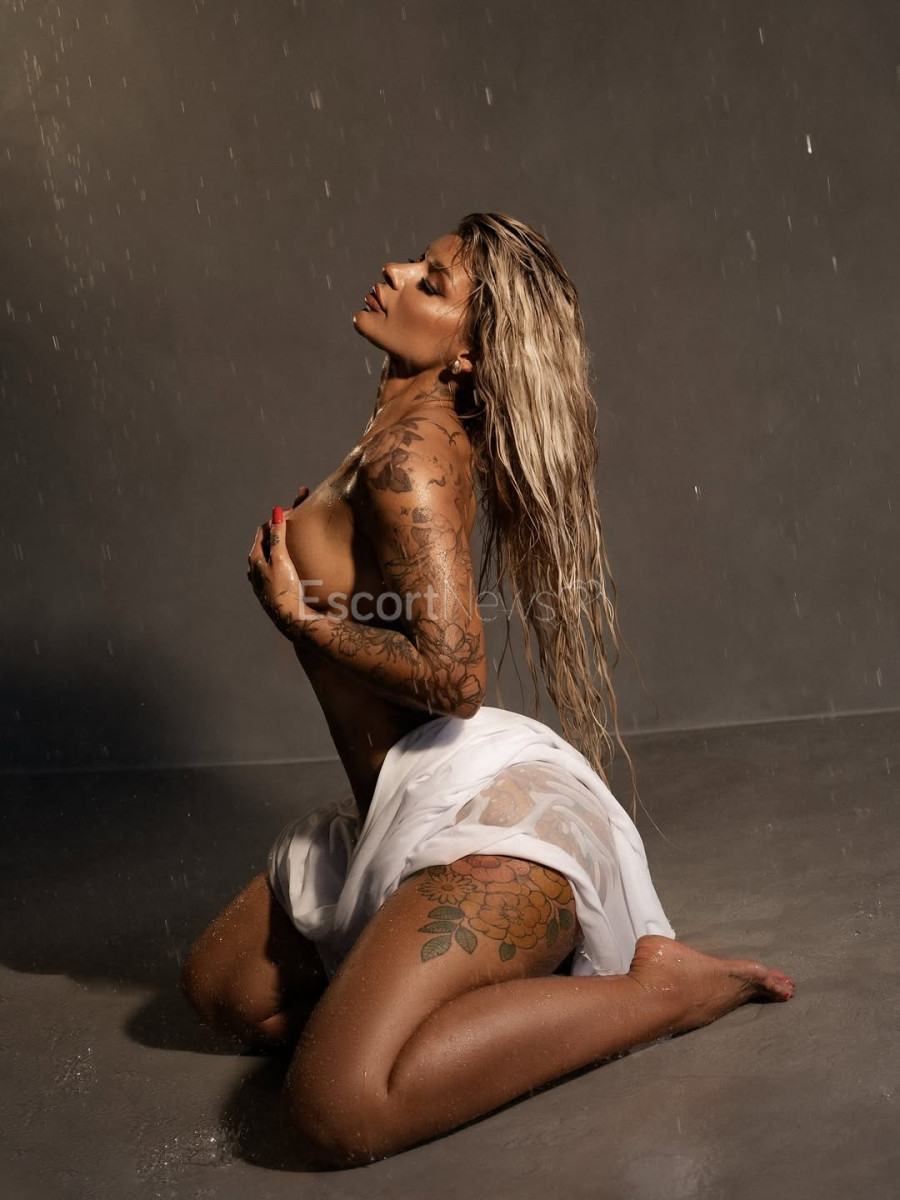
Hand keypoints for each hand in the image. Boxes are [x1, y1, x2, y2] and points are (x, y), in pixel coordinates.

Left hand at [247, 488, 312, 636]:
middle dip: (282, 526)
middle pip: (268, 540)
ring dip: (283, 541)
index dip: (277, 518)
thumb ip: (278, 536)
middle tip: (298, 510)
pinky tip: (293, 558)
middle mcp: (255, 568)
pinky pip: (277, 565)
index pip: (264, 530)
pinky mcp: (273, 588)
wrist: (290, 618)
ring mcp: (263, 579)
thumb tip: (276, 512)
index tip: (293, 510)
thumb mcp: (280, 559)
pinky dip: (285, 555)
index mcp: (255, 558)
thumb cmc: (284, 588)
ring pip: (272, 553)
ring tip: (295, 532)